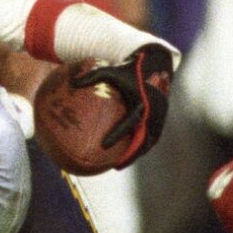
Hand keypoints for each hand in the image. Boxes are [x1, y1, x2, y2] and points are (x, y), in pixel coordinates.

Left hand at [72, 43, 174, 166]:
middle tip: (116, 165)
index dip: (116, 135)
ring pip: (149, 142)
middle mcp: (152, 113)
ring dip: (137, 154)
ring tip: (121, 164)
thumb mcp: (110, 71)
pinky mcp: (161, 119)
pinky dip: (142, 146)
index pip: (128, 123)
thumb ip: (92, 76)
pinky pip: (152, 137)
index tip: (104, 146)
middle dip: (130, 155)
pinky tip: (129, 154)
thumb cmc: (129, 70)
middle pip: (142, 141)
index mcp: (141, 103)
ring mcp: (159, 117)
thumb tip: (72, 83)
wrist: (155, 67)